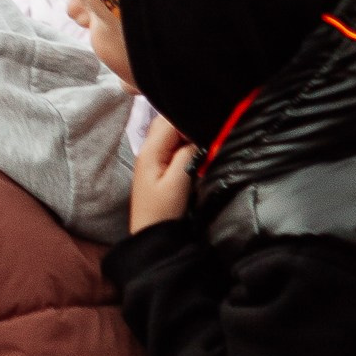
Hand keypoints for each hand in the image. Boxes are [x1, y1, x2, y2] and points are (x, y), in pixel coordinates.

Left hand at [130, 108, 197, 228]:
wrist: (152, 236)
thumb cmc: (164, 212)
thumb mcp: (177, 182)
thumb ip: (187, 154)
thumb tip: (197, 134)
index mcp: (150, 150)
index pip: (170, 119)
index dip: (190, 119)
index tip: (207, 129)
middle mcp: (148, 149)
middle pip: (168, 121)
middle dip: (188, 122)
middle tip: (207, 133)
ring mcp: (152, 157)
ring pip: (170, 132)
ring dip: (186, 133)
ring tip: (203, 141)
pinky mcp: (158, 166)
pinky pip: (171, 145)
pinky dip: (184, 143)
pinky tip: (195, 151)